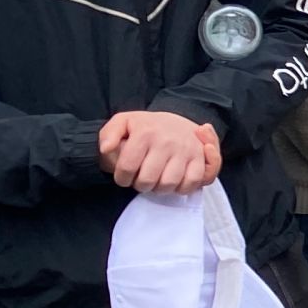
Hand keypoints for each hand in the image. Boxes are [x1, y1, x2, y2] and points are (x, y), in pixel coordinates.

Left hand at [98, 110, 220, 194]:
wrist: (178, 118)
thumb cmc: (147, 126)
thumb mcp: (123, 122)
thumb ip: (109, 134)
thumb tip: (106, 149)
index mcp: (145, 133)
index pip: (127, 168)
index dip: (121, 179)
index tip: (124, 176)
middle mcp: (167, 142)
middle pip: (148, 180)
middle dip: (140, 185)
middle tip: (141, 179)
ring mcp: (186, 150)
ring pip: (169, 184)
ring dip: (160, 188)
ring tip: (157, 181)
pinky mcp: (201, 157)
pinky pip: (194, 182)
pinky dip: (183, 188)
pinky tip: (176, 182)